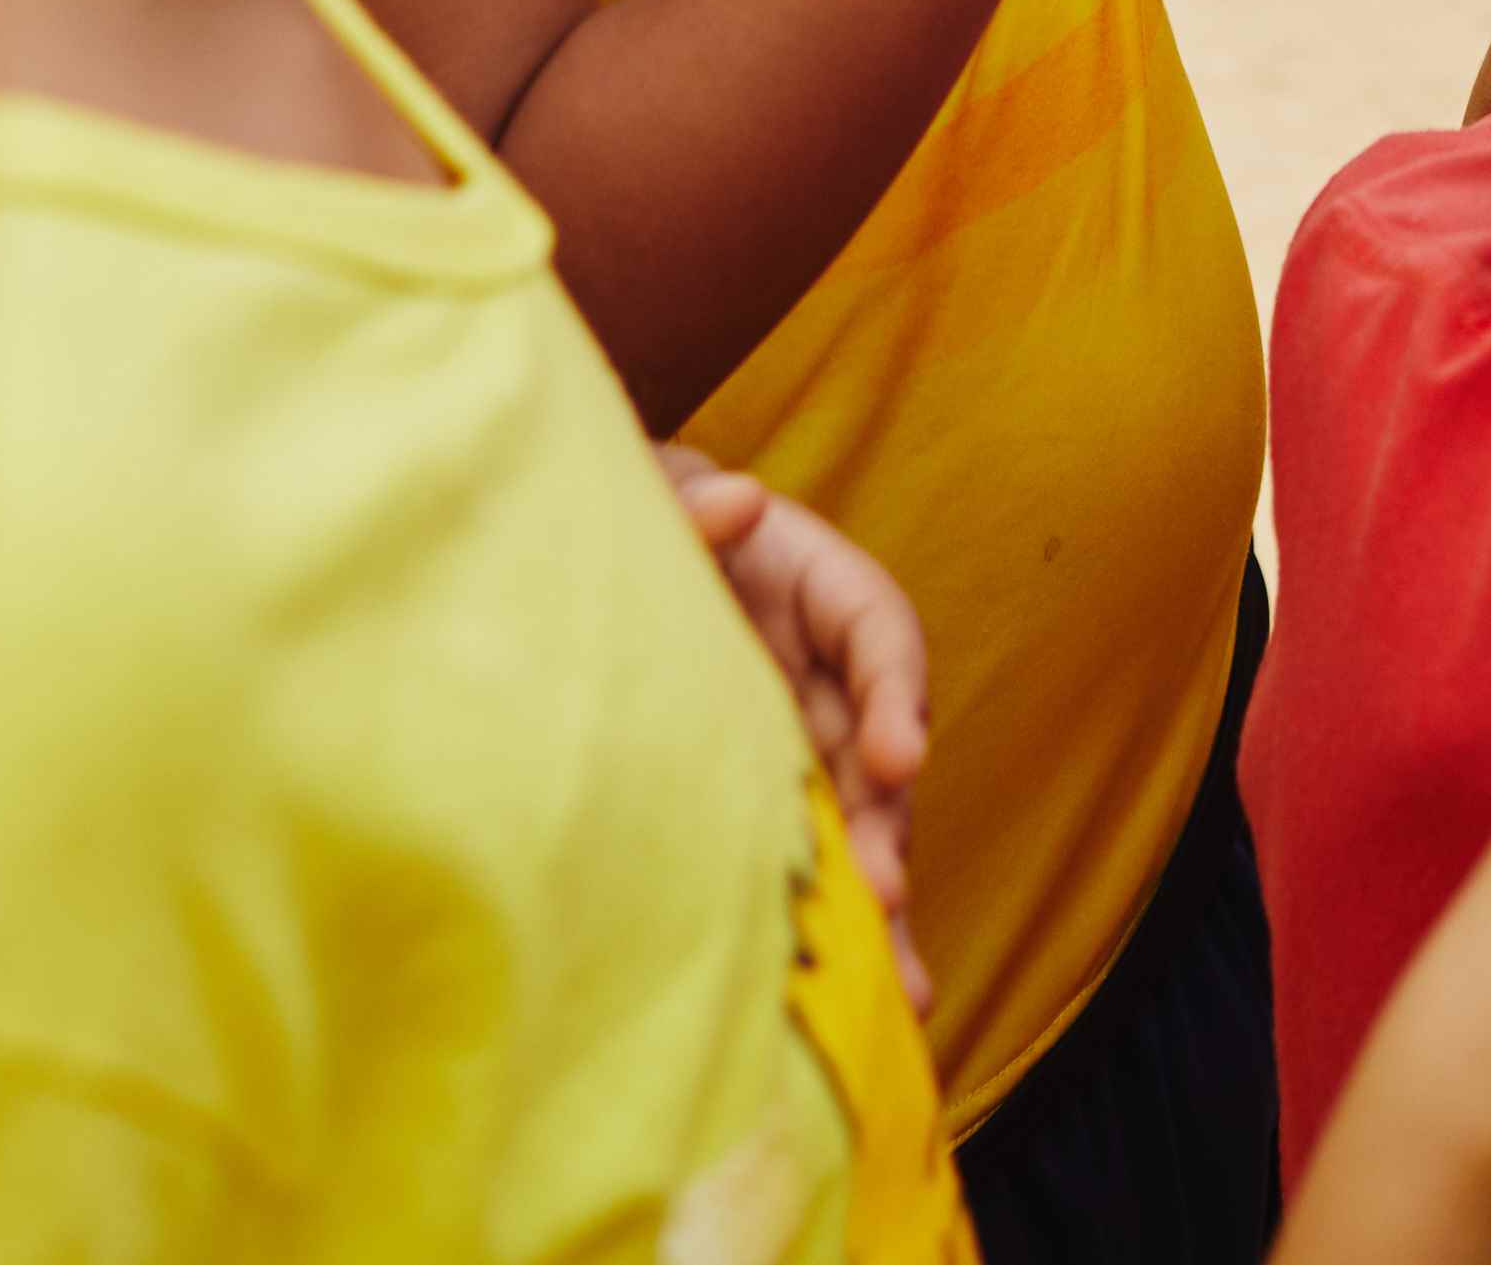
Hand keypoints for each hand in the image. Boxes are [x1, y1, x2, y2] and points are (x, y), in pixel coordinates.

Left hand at [663, 446, 932, 1013]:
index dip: (893, 693)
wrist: (591, 546)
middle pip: (877, 751)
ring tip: (896, 989)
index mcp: (816, 586)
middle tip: (883, 897)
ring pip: (854, 822)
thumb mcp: (660, 492)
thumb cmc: (636, 511)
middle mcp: (823, 671)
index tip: (899, 755)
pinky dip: (827, 919)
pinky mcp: (757, 794)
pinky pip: (800, 856)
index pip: (877, 633)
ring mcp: (795, 737)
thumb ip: (693, 504)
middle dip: (886, 828)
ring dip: (875, 900)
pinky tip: (847, 998)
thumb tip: (736, 507)